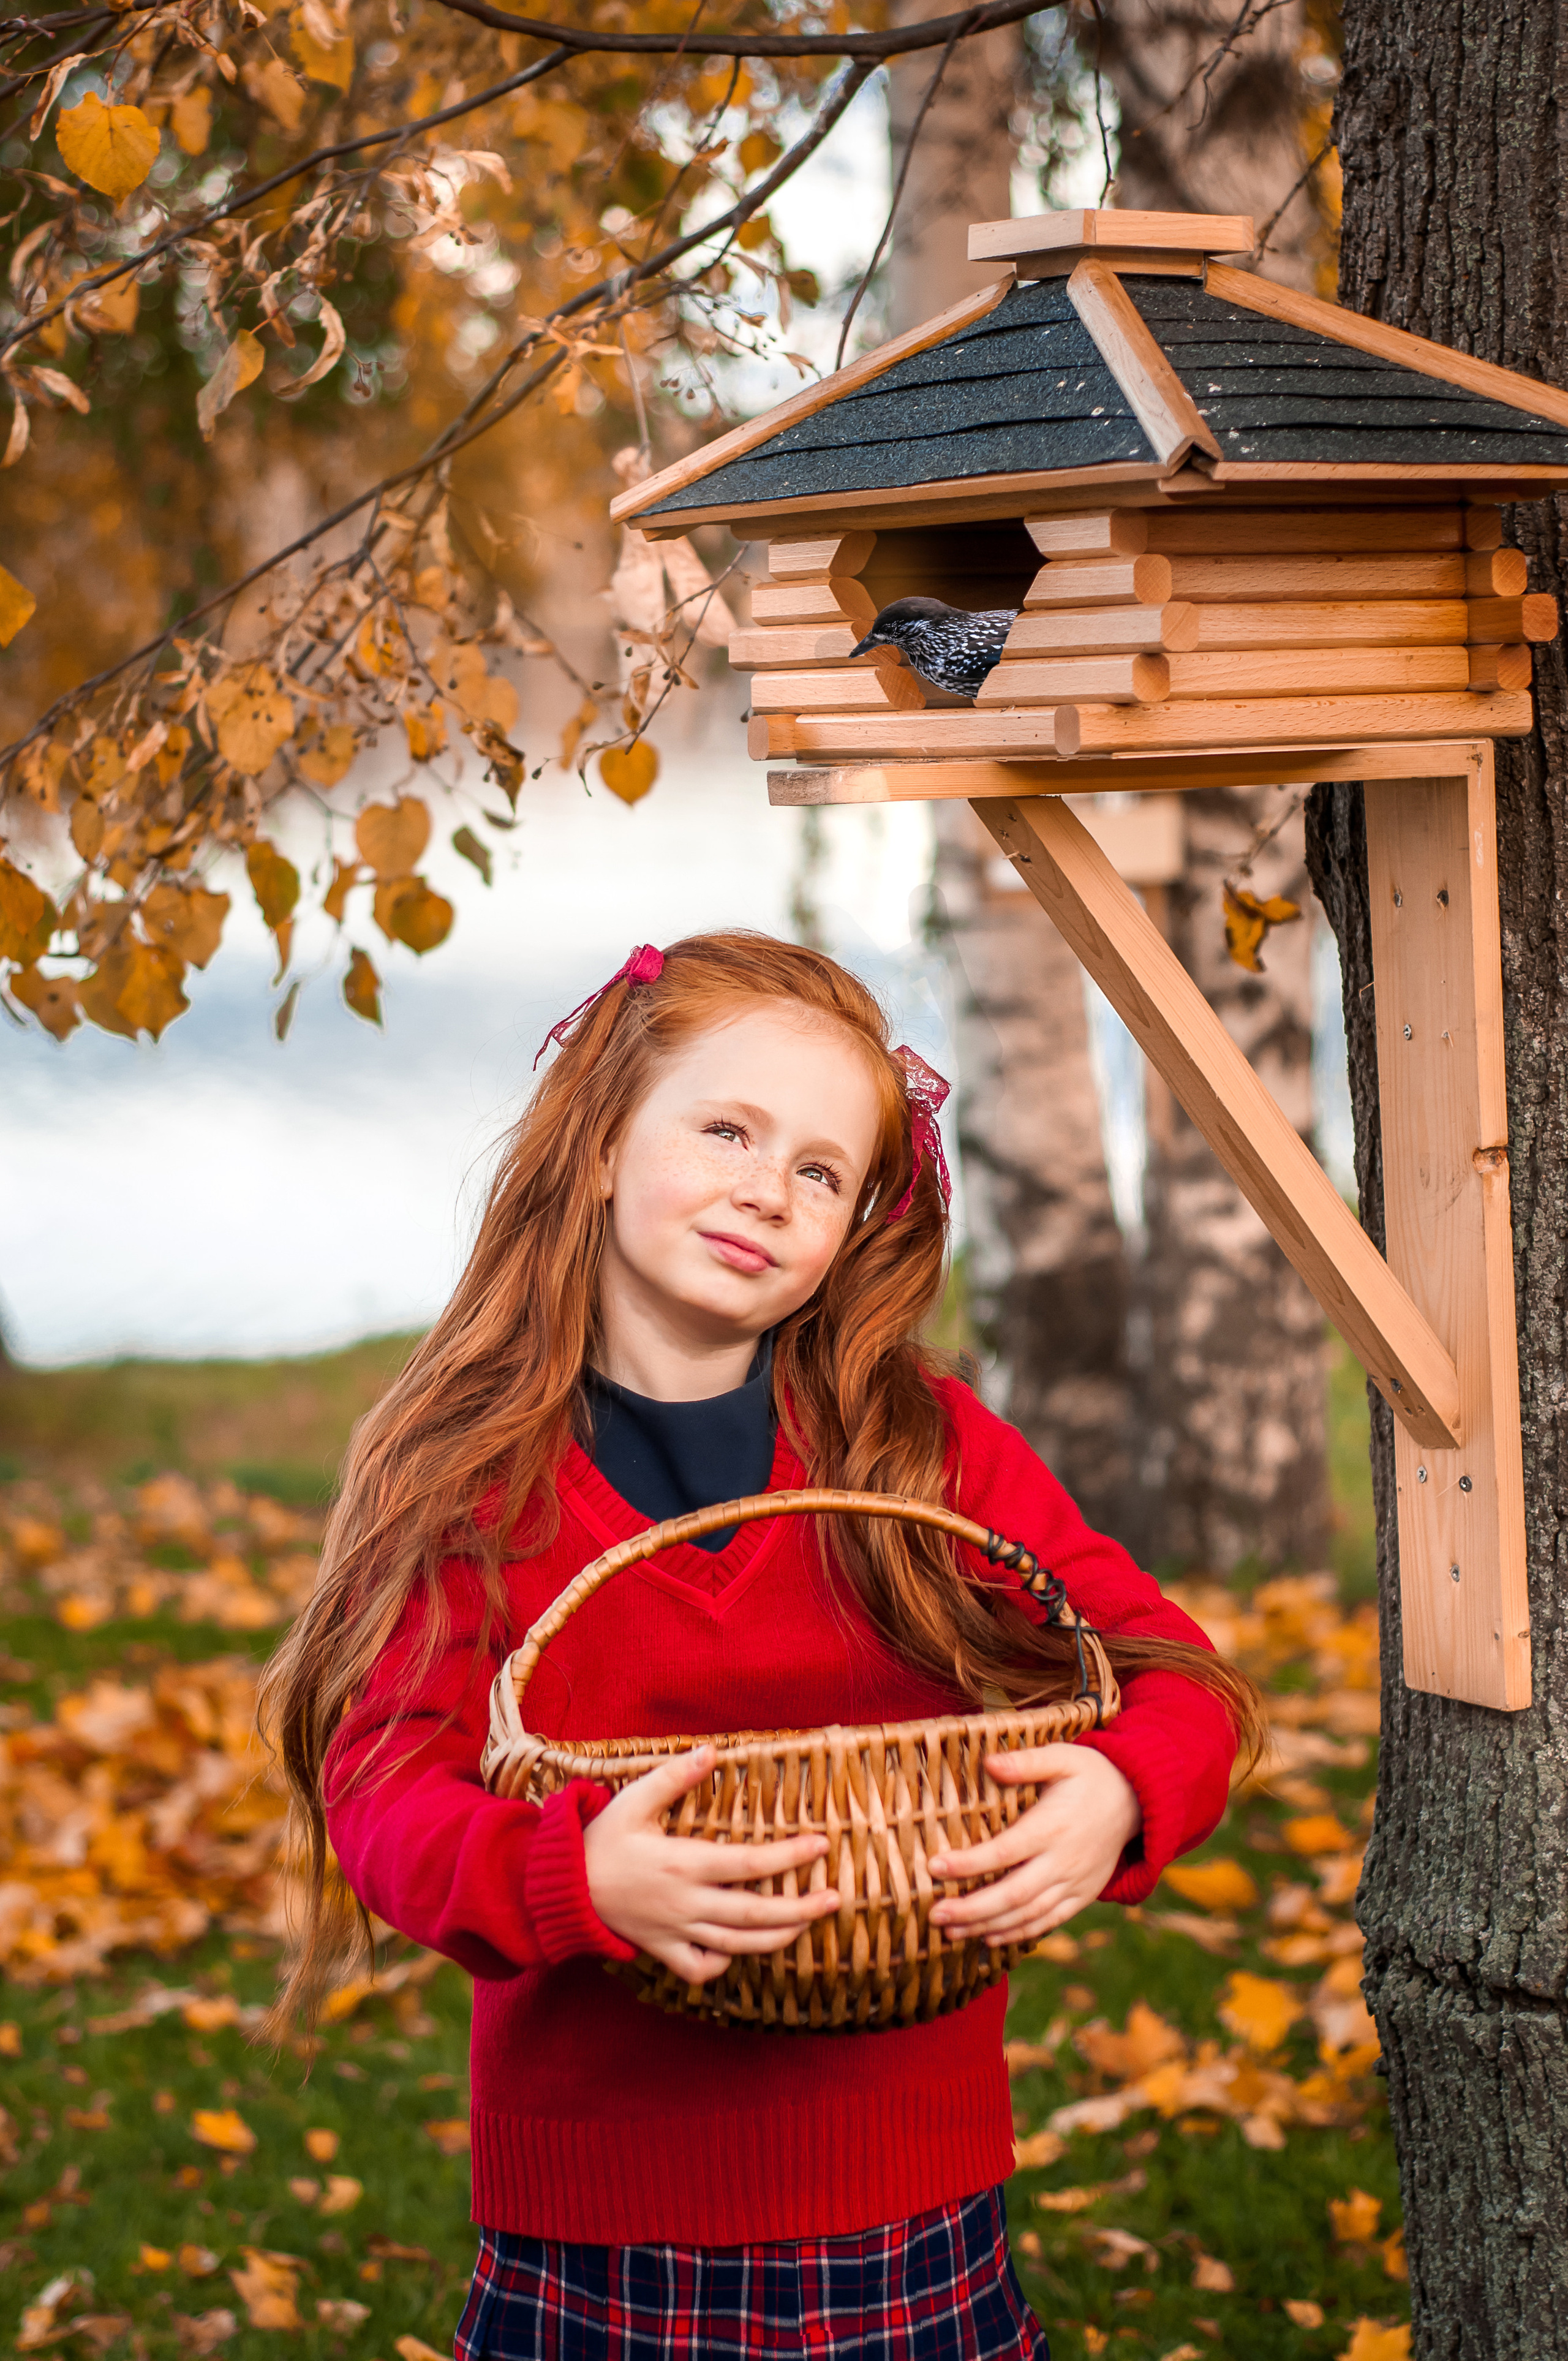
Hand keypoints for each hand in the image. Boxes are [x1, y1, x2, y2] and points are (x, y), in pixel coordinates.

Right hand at [583, 1745, 841, 1984]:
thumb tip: (713, 1750)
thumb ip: (674, 1776)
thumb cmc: (601, 1839)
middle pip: (756, 1914)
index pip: (750, 1864)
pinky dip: (725, 1962)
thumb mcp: (634, 1799)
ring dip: (779, 1938)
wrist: (562, 1888)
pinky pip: (700, 1968)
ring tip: (807, 1925)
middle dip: (801, 1909)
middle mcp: (687, 1903)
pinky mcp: (662, 1949)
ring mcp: (676, 1931)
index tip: (821, 1845)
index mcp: (684, 1864)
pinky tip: (740, 1947)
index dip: (789, 1857)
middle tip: (835, 1899)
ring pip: (738, 1945)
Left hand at [927, 1745, 1140, 1949]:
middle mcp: (1063, 1861)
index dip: (969, 1864)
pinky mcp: (1082, 1895)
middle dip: (972, 1909)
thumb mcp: (1063, 1757)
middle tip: (935, 1915)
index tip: (935, 1868)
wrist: (1137, 1801)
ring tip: (951, 1932)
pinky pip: (1049, 1921)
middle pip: (1013, 1894)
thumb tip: (989, 1762)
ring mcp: (1074, 1883)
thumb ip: (1026, 1761)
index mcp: (1052, 1827)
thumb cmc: (1091, 1774)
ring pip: (1028, 1914)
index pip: (1005, 1851)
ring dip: (988, 1926)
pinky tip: (990, 1938)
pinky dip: (1019, 1933)